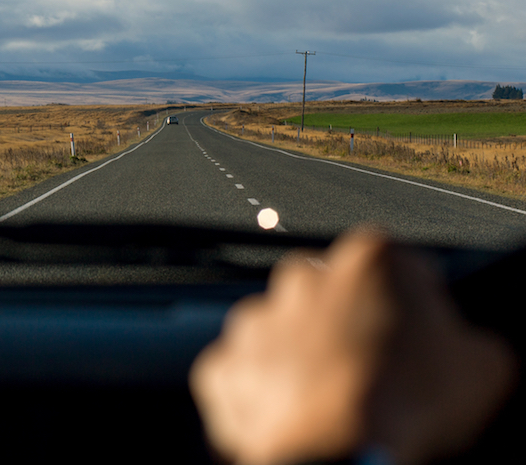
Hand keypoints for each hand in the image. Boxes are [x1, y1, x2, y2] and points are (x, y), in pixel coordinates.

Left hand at [189, 230, 516, 464]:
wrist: (335, 457)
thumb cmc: (404, 406)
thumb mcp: (482, 367)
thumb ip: (471, 338)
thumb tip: (467, 347)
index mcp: (370, 260)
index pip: (395, 269)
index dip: (409, 308)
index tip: (416, 340)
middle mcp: (303, 277)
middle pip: (330, 295)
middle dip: (347, 327)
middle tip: (374, 375)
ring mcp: (255, 320)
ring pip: (282, 333)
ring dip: (303, 361)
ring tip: (334, 405)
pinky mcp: (224, 364)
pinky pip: (246, 376)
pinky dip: (266, 397)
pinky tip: (298, 422)